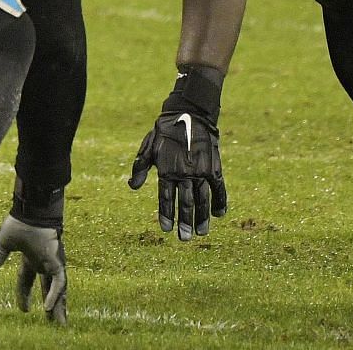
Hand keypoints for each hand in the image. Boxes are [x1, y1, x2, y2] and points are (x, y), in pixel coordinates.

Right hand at [0, 214, 67, 325]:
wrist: (29, 213)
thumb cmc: (17, 224)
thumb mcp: (2, 247)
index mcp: (30, 258)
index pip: (27, 281)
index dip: (24, 295)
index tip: (23, 310)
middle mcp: (42, 263)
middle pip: (47, 288)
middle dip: (49, 305)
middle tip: (50, 322)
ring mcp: (51, 263)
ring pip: (57, 289)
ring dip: (58, 306)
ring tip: (59, 324)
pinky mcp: (57, 262)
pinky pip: (59, 282)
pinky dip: (54, 295)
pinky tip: (48, 307)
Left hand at [128, 110, 227, 238]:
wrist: (189, 114)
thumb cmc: (165, 132)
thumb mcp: (148, 147)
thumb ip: (141, 167)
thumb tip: (132, 187)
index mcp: (166, 169)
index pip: (166, 197)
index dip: (166, 214)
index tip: (166, 229)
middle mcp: (184, 172)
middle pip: (185, 202)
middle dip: (184, 222)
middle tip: (184, 238)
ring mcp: (201, 170)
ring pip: (202, 199)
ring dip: (202, 217)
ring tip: (201, 232)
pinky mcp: (214, 167)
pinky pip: (218, 188)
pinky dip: (220, 201)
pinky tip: (219, 214)